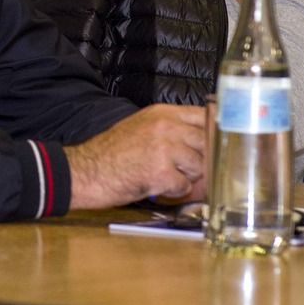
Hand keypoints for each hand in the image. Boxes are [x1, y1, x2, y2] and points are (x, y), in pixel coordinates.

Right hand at [67, 104, 208, 208]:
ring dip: (185, 177)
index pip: (204, 116)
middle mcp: (166, 126)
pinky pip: (184, 186)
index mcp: (161, 113)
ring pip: (199, 167)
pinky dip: (173, 191)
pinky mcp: (162, 172)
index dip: (213, 132)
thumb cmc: (110, 153)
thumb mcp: (141, 127)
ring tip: (162, 175)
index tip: (218, 143)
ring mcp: (165, 148)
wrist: (85, 171)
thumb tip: (204, 141)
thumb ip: (171, 128)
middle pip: (206, 143)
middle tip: (181, 169)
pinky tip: (155, 185)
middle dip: (198, 160)